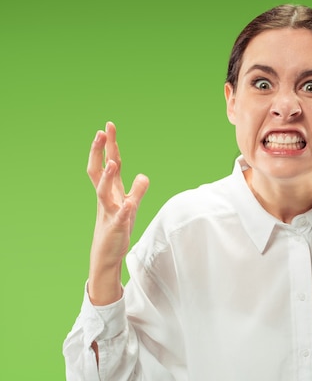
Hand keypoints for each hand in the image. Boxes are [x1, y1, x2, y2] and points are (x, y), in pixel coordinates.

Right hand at [86, 122, 148, 303]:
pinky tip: (129, 204)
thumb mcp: (130, 206)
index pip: (109, 164)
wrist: (107, 254)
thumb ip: (137, 190)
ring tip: (114, 163)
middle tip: (100, 133)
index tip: (108, 126)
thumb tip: (143, 175)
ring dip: (108, 178)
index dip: (109, 146)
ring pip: (104, 193)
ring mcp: (109, 212)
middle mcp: (106, 198)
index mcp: (110, 191)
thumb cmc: (117, 227)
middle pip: (98, 171)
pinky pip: (119, 218)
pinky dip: (124, 211)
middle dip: (99, 152)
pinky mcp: (116, 228)